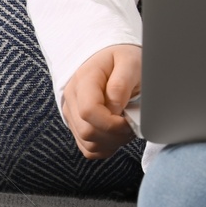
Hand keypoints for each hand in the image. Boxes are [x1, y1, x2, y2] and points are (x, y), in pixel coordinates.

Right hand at [60, 43, 141, 159]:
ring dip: (113, 142)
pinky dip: (106, 146)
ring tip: (127, 126)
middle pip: (87, 131)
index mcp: (84, 79)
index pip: (89, 111)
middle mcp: (72, 97)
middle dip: (115, 135)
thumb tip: (115, 109)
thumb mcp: (130, 63)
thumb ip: (121, 85)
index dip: (112, 123)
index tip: (129, 120)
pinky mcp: (76, 125)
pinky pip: (89, 148)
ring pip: (88, 143)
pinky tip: (118, 133)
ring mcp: (72, 113)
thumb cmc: (123, 59)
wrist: (112, 58)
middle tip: (133, 124)